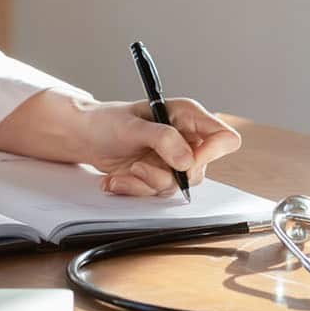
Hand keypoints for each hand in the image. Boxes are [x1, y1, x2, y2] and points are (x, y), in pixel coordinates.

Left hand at [75, 98, 241, 196]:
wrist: (85, 137)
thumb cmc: (107, 121)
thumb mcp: (132, 126)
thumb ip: (162, 139)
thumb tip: (188, 160)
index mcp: (187, 116)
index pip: (224, 138)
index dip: (211, 154)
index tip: (184, 162)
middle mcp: (186, 139)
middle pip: (198, 170)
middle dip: (165, 174)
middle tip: (139, 166)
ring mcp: (174, 160)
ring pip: (177, 186)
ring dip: (146, 183)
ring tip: (125, 170)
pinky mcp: (160, 176)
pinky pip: (157, 193)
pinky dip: (135, 189)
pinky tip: (118, 178)